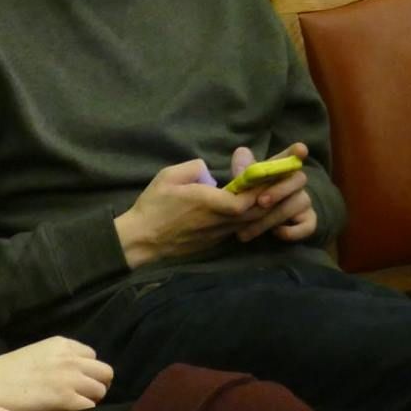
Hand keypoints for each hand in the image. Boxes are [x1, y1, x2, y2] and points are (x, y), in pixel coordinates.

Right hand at [0, 337, 112, 410]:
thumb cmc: (1, 373)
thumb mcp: (35, 354)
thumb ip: (56, 360)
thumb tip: (68, 374)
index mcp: (62, 343)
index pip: (92, 356)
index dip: (86, 371)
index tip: (76, 382)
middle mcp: (71, 358)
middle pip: (104, 372)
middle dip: (97, 384)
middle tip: (83, 397)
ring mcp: (70, 378)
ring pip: (101, 390)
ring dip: (91, 400)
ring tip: (74, 408)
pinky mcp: (66, 399)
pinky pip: (90, 408)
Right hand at [114, 158, 253, 267]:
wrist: (140, 239)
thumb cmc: (153, 205)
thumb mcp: (169, 176)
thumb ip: (194, 168)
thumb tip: (209, 170)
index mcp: (208, 203)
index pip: (244, 202)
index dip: (258, 191)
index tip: (263, 177)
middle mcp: (216, 222)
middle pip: (253, 215)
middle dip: (265, 201)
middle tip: (270, 185)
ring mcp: (215, 235)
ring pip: (247, 225)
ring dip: (257, 211)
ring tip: (264, 195)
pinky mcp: (212, 243)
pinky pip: (235, 231)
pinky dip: (245, 221)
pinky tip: (247, 210)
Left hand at [231, 142, 318, 242]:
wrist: (255, 222)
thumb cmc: (251, 196)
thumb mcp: (244, 183)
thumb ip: (242, 169)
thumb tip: (241, 153)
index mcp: (282, 169)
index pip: (292, 156)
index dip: (297, 152)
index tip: (301, 149)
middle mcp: (296, 183)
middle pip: (298, 179)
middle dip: (279, 190)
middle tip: (260, 202)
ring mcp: (303, 202)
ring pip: (297, 204)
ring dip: (272, 217)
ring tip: (247, 230)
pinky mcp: (308, 221)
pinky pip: (307, 225)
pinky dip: (292, 231)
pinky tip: (275, 233)